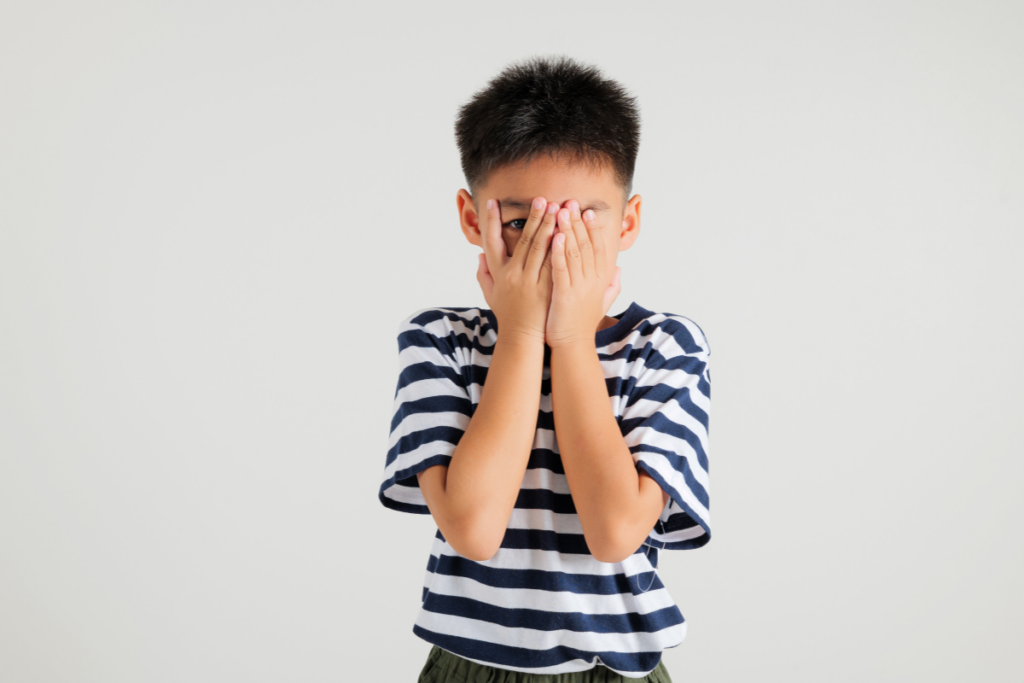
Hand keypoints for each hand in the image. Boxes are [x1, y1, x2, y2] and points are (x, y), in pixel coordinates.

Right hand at [476, 196, 558, 342]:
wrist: (522, 338)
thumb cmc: (508, 315)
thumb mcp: (490, 295)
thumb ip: (483, 274)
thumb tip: (479, 256)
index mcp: (498, 273)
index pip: (491, 241)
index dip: (490, 220)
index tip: (492, 201)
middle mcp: (513, 274)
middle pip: (523, 240)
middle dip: (532, 217)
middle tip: (541, 198)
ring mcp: (530, 281)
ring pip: (540, 248)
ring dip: (548, 226)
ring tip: (556, 208)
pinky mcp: (546, 289)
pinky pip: (553, 263)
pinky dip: (558, 247)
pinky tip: (564, 233)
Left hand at [546, 200, 620, 347]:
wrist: (573, 345)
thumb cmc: (582, 324)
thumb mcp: (601, 302)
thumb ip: (612, 285)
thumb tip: (619, 270)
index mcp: (600, 280)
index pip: (598, 248)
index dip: (593, 229)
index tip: (587, 211)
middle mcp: (592, 281)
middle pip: (586, 245)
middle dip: (578, 222)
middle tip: (571, 202)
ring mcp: (579, 287)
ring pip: (574, 252)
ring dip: (568, 230)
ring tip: (561, 210)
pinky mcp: (564, 295)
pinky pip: (561, 268)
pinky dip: (559, 251)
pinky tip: (555, 235)